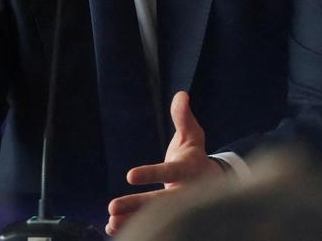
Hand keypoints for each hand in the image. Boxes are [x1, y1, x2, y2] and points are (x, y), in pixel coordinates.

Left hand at [105, 91, 225, 235]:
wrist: (211, 185)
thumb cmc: (195, 156)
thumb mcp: (192, 135)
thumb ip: (183, 117)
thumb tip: (181, 94)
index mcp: (188, 170)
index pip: (169, 171)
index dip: (150, 174)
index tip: (129, 175)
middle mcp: (184, 192)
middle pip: (160, 201)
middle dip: (136, 206)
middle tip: (112, 207)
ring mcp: (177, 208)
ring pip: (154, 217)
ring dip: (132, 221)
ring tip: (110, 223)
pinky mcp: (168, 217)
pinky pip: (152, 224)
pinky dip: (132, 226)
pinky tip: (112, 229)